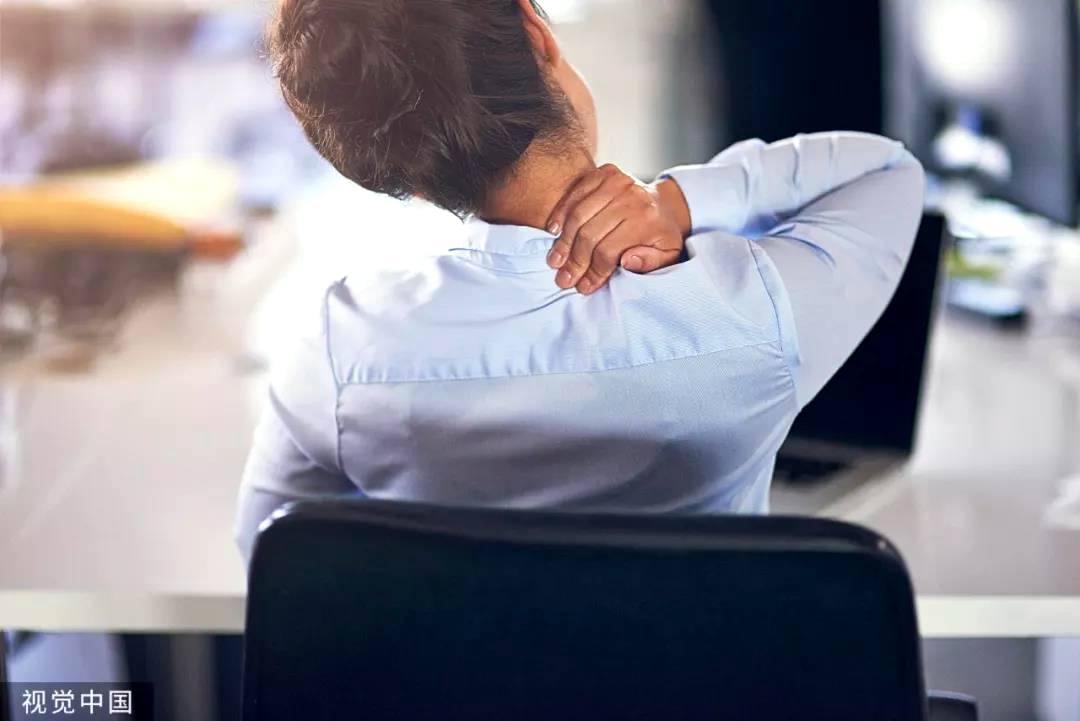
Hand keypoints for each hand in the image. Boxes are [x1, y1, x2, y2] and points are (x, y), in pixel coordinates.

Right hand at [545, 164, 690, 293]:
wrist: (666, 206)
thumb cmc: (661, 236)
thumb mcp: (667, 256)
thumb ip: (650, 262)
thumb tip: (627, 261)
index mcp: (646, 220)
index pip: (608, 251)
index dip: (593, 272)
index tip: (583, 287)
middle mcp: (631, 197)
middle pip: (590, 234)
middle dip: (575, 261)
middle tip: (563, 278)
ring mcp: (617, 182)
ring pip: (579, 216)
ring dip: (564, 242)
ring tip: (555, 261)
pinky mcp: (605, 173)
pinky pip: (575, 194)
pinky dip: (561, 213)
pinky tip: (554, 231)